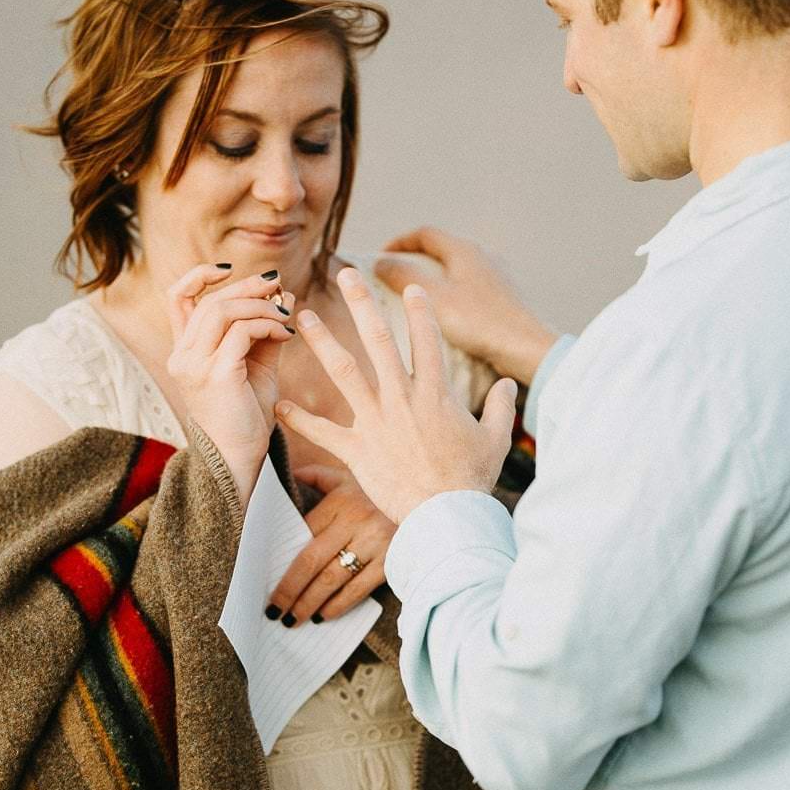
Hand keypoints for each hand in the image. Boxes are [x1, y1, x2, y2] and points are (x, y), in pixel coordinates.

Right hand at [166, 265, 294, 510]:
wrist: (242, 460)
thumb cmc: (248, 415)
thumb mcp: (256, 363)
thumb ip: (264, 328)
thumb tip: (284, 292)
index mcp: (185, 350)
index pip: (177, 297)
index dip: (200, 275)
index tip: (230, 269)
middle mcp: (183, 355)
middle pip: (210, 299)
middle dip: (248, 287)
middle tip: (279, 286)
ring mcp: (195, 365)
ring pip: (224, 310)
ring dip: (261, 306)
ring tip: (286, 316)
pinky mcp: (216, 375)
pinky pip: (242, 331)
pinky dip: (268, 325)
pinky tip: (286, 335)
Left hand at [266, 463, 394, 624]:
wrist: (431, 505)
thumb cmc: (379, 494)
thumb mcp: (351, 477)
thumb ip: (319, 476)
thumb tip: (290, 472)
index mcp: (341, 499)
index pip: (303, 532)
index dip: (281, 556)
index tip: (264, 575)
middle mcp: (356, 521)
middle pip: (311, 560)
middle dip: (288, 589)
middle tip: (273, 610)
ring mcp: (375, 543)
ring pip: (331, 579)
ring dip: (308, 603)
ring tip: (293, 619)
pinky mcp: (391, 562)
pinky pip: (358, 589)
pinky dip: (338, 606)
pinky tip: (322, 616)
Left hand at [274, 267, 517, 523]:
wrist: (446, 516)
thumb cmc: (472, 479)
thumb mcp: (496, 438)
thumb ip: (502, 407)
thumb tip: (509, 385)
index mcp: (436, 393)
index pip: (427, 340)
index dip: (420, 311)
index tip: (410, 288)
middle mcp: (402, 398)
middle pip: (378, 340)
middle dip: (361, 303)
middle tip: (345, 273)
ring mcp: (377, 422)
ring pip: (344, 371)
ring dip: (321, 341)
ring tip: (302, 316)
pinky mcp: (358, 450)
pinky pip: (323, 433)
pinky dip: (300, 420)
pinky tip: (280, 404)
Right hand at [374, 226, 557, 385]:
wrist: (525, 347)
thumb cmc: (479, 322)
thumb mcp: (432, 297)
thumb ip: (402, 277)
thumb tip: (379, 264)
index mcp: (464, 250)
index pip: (425, 234)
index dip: (398, 243)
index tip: (380, 259)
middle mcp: (483, 256)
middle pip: (442, 250)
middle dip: (414, 261)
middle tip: (394, 278)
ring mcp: (496, 276)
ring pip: (457, 270)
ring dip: (434, 279)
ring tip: (415, 300)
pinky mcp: (503, 297)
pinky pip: (470, 288)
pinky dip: (451, 294)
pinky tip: (445, 318)